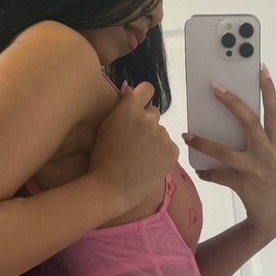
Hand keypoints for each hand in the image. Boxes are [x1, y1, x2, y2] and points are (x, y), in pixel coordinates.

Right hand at [88, 81, 178, 213]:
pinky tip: (149, 164)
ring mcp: (162, 135)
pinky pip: (168, 146)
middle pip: (153, 113)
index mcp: (130, 109)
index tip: (139, 106)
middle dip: (146, 123)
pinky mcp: (172, 151)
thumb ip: (121, 107)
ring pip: (160, 132)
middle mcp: (149, 118)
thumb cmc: (102, 157)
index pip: (147, 89)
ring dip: (153, 140)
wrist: (112, 187)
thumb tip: (129, 88)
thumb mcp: (106, 127)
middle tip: (135, 141)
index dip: (143, 96)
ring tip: (140, 157)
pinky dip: (162, 153)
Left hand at [183, 65, 275, 241]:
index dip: (269, 90)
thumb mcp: (270, 157)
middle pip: (250, 122)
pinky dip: (207, 173)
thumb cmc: (269, 179)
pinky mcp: (243, 185)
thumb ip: (257, 140)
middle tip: (214, 86)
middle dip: (233, 103)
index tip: (261, 70)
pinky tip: (200, 171)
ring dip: (204, 143)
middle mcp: (268, 154)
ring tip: (188, 135)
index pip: (274, 111)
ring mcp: (255, 170)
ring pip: (225, 152)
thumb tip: (229, 120)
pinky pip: (219, 176)